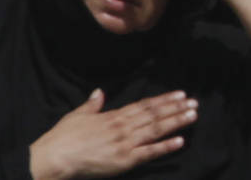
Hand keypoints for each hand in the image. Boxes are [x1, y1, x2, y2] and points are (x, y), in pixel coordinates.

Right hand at [28, 89, 197, 179]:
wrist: (55, 157)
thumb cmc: (63, 138)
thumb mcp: (77, 115)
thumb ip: (92, 104)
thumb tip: (99, 92)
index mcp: (114, 115)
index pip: (145, 105)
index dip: (164, 100)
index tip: (180, 94)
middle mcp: (124, 126)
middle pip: (155, 115)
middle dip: (176, 108)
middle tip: (194, 102)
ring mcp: (125, 143)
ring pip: (156, 129)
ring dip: (176, 122)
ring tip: (193, 115)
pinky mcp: (124, 160)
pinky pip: (149, 152)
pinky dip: (165, 147)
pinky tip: (180, 141)